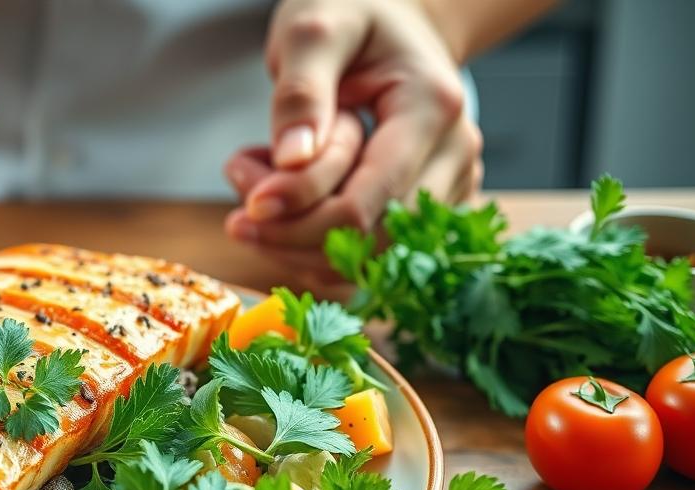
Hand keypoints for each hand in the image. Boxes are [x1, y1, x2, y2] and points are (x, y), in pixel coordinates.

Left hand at [226, 0, 482, 273]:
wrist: (385, 21)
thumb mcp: (313, 30)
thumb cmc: (349, 15)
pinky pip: (367, 260)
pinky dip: (314, 248)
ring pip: (366, 260)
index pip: (369, 200)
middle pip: (368, 238)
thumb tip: (292, 159)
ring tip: (258, 180)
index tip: (245, 209)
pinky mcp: (426, 214)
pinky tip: (286, 201)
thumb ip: (301, 92)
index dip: (301, 217)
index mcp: (432, 109)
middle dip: (292, 230)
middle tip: (240, 187)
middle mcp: (454, 156)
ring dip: (296, 240)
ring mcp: (447, 188)